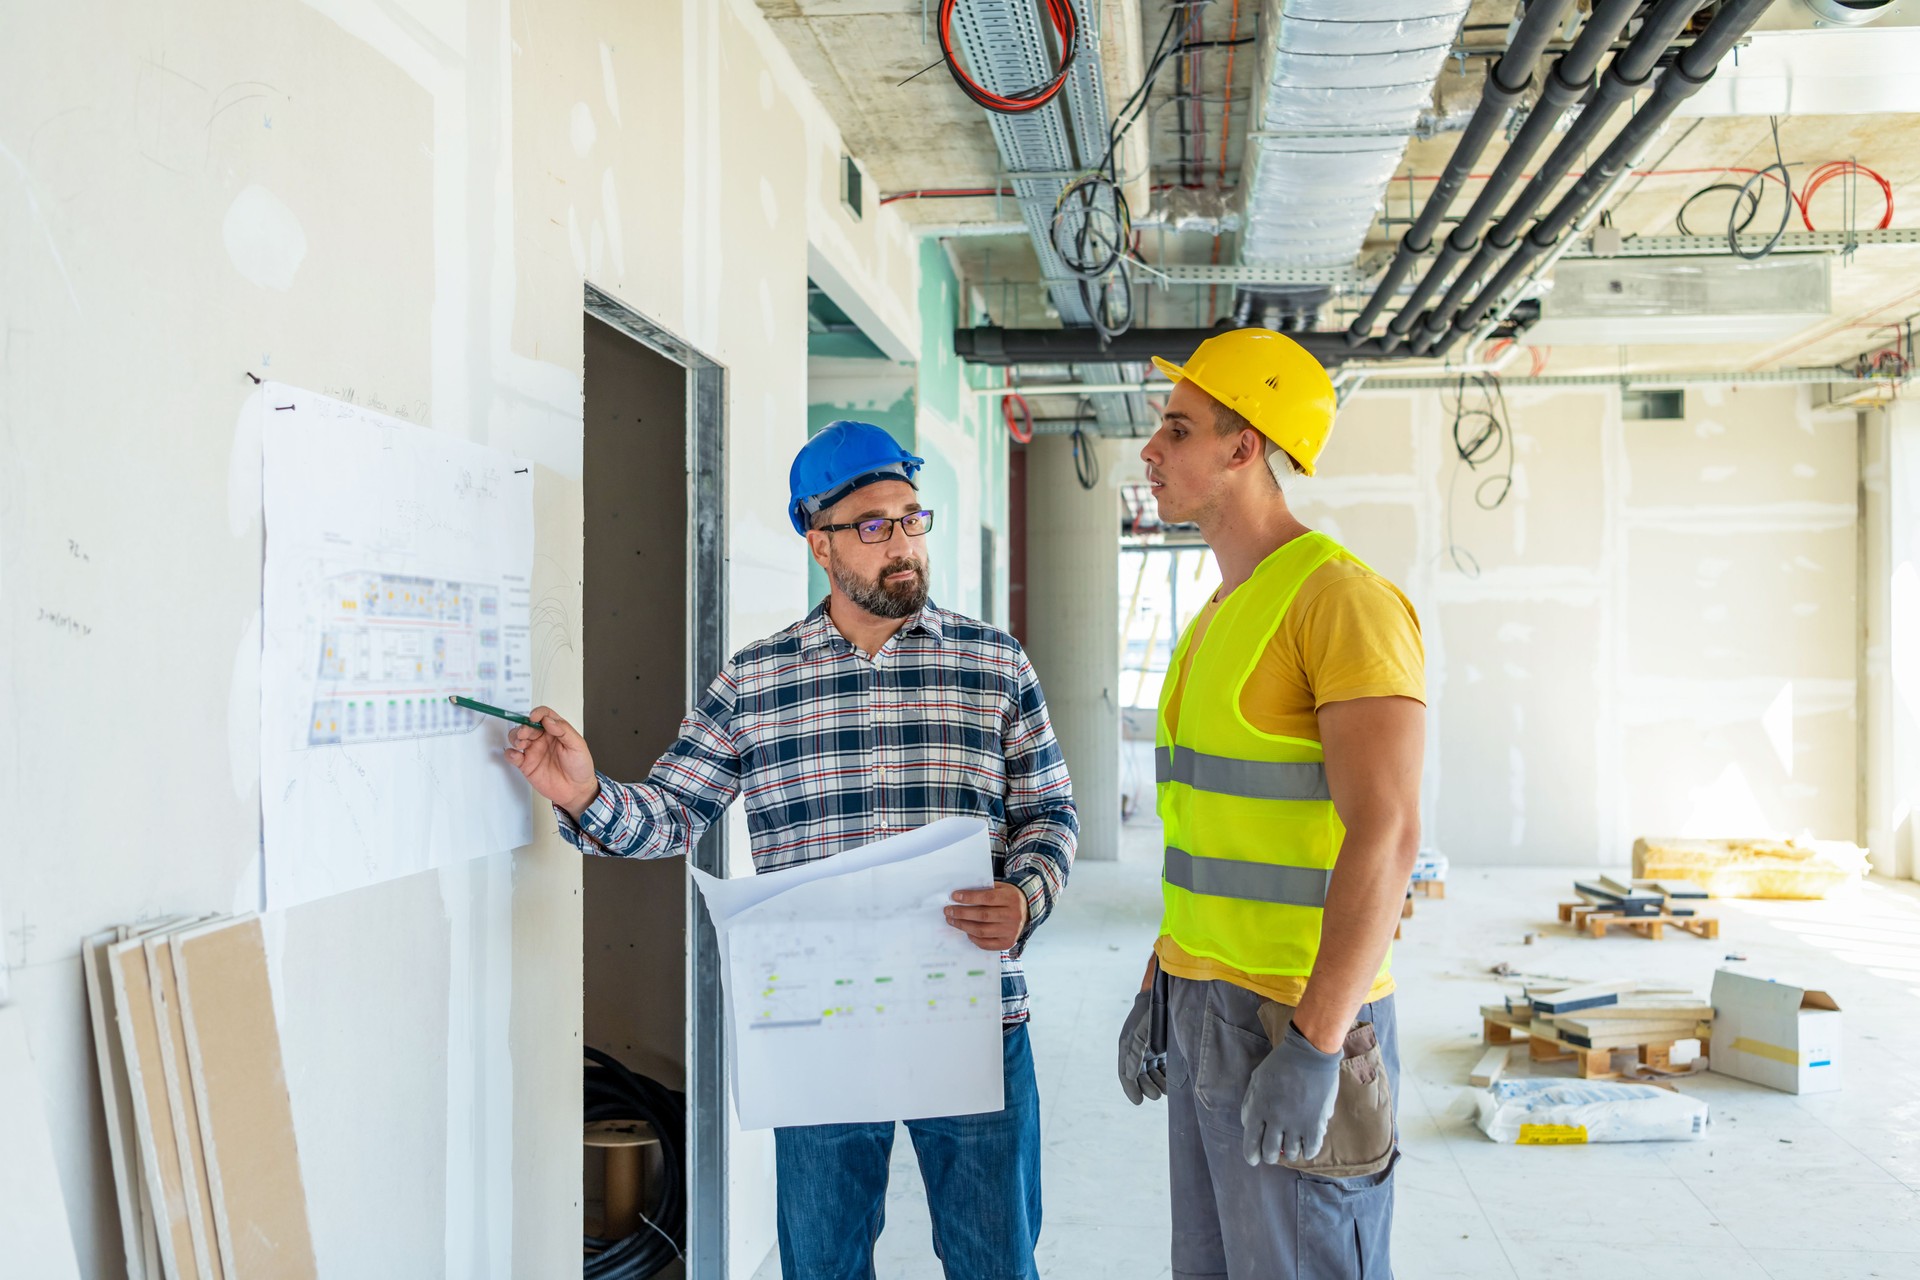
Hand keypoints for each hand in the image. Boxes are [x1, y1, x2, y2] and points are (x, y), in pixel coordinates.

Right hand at [503, 706, 598, 815]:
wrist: (577, 791)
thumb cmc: (580, 767)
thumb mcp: (578, 745)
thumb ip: (564, 730)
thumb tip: (549, 720)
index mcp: (556, 731)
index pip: (544, 716)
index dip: (538, 713)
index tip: (534, 717)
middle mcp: (543, 739)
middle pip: (527, 725)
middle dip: (524, 727)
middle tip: (526, 733)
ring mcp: (534, 751)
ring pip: (517, 738)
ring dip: (515, 737)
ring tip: (521, 743)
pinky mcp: (526, 765)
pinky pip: (512, 756)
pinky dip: (510, 753)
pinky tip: (516, 755)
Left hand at [944, 881, 1027, 951]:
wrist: (1027, 911)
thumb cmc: (1008, 897)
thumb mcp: (1001, 888)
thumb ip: (985, 889)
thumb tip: (960, 895)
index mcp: (1011, 898)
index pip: (987, 898)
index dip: (969, 898)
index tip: (954, 896)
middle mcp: (1013, 916)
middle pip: (982, 915)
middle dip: (962, 913)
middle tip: (948, 911)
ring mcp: (1011, 931)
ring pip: (982, 931)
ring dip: (963, 926)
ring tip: (952, 920)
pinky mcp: (1007, 943)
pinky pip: (986, 943)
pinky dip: (973, 938)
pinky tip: (966, 931)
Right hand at [1116, 991, 1166, 1104]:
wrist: (1164, 997)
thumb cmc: (1148, 1014)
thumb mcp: (1139, 1034)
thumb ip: (1134, 1055)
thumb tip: (1130, 1076)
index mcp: (1127, 1047)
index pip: (1125, 1074)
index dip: (1130, 1089)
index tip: (1138, 1102)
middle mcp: (1138, 1051)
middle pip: (1140, 1077)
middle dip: (1147, 1087)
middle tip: (1157, 1095)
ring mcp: (1150, 1050)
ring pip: (1152, 1074)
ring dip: (1158, 1084)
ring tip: (1166, 1090)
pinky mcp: (1163, 1048)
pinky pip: (1163, 1067)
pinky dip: (1165, 1076)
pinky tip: (1172, 1081)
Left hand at [1240, 1019, 1341, 1165]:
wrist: (1309, 1054)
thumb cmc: (1281, 1064)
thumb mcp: (1256, 1079)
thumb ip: (1250, 1103)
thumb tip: (1248, 1125)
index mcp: (1258, 1109)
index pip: (1251, 1144)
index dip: (1252, 1156)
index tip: (1255, 1159)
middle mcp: (1275, 1121)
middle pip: (1271, 1153)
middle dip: (1271, 1156)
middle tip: (1274, 1153)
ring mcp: (1296, 1124)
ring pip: (1292, 1153)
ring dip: (1290, 1152)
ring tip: (1292, 1144)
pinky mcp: (1315, 1125)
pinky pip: (1312, 1149)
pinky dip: (1308, 1151)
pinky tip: (1307, 1145)